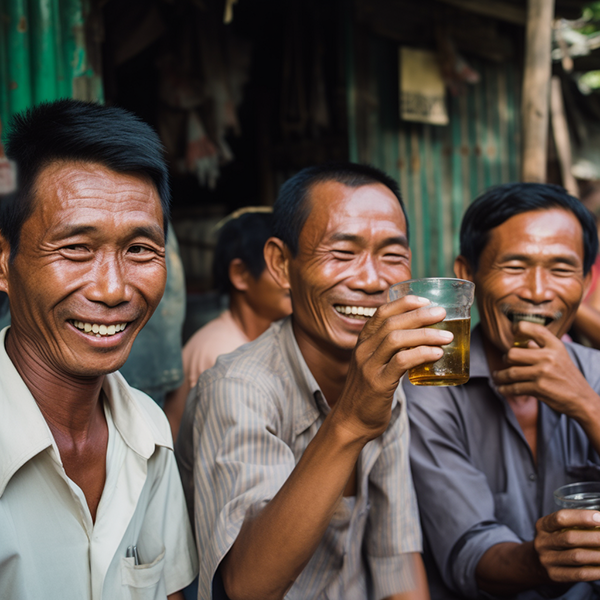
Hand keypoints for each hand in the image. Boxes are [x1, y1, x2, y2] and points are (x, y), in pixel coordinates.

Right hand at [332, 294, 451, 440]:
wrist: (351, 421)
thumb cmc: (368, 392)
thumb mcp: (373, 364)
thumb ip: (390, 351)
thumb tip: (421, 340)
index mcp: (363, 342)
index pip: (382, 313)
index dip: (404, 303)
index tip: (424, 300)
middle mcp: (363, 350)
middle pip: (391, 323)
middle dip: (419, 314)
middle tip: (441, 312)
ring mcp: (369, 366)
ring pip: (396, 339)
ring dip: (424, 334)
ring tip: (446, 335)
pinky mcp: (378, 384)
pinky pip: (401, 362)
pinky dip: (421, 354)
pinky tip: (437, 354)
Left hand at [492, 320, 595, 417]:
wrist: (582, 399)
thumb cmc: (567, 376)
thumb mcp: (560, 357)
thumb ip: (543, 348)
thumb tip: (525, 341)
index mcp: (555, 346)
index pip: (535, 329)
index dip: (519, 327)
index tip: (512, 331)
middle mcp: (549, 357)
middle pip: (513, 353)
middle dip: (505, 359)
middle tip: (505, 362)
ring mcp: (543, 373)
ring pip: (510, 372)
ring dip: (500, 376)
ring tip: (497, 376)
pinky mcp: (539, 388)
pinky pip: (514, 387)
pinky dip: (505, 389)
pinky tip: (501, 388)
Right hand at [535, 509, 599, 581]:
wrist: (536, 563)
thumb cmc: (554, 542)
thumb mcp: (555, 529)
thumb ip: (573, 526)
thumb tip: (599, 522)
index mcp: (543, 525)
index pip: (561, 518)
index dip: (582, 517)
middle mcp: (542, 542)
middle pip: (570, 538)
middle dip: (594, 537)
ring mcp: (547, 559)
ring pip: (576, 556)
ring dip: (598, 555)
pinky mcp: (555, 575)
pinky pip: (579, 574)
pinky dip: (596, 571)